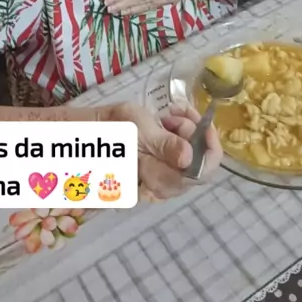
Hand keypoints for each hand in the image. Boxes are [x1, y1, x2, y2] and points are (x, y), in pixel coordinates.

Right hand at [105, 101, 222, 200]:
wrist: (91, 131)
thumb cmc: (112, 128)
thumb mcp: (137, 129)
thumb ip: (164, 145)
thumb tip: (188, 158)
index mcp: (157, 180)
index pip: (200, 174)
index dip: (210, 148)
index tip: (204, 123)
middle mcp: (163, 188)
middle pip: (199, 164)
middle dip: (194, 134)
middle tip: (175, 114)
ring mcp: (162, 180)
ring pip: (192, 158)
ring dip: (187, 132)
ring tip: (167, 116)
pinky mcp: (160, 170)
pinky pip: (182, 155)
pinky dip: (181, 136)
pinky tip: (167, 122)